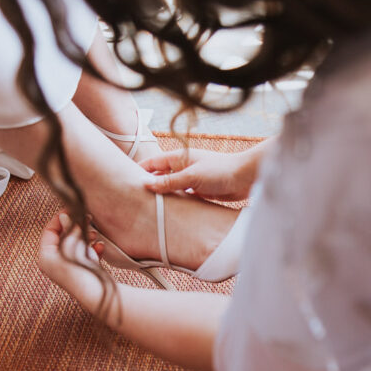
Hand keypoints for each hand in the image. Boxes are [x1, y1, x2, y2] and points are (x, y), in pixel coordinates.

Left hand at [38, 213, 105, 306]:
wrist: (94, 292)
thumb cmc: (79, 267)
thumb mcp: (72, 243)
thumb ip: (69, 227)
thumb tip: (64, 215)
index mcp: (45, 256)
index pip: (49, 231)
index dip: (61, 218)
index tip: (73, 209)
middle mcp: (53, 263)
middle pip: (63, 238)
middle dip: (76, 228)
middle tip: (87, 218)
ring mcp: (66, 269)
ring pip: (75, 246)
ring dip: (86, 238)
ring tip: (95, 234)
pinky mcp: (79, 273)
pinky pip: (84, 256)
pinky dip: (91, 250)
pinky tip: (100, 247)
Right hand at [140, 145, 259, 200]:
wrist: (246, 177)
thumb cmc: (221, 170)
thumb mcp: (192, 176)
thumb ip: (169, 181)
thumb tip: (147, 185)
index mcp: (179, 158)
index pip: (152, 163)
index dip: (138, 170)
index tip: (124, 181)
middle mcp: (184, 167)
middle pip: (160, 175)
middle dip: (148, 184)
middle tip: (132, 198)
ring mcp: (192, 179)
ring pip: (171, 187)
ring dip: (162, 195)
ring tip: (146, 207)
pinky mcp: (200, 190)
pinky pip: (183, 196)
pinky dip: (175, 202)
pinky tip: (168, 211)